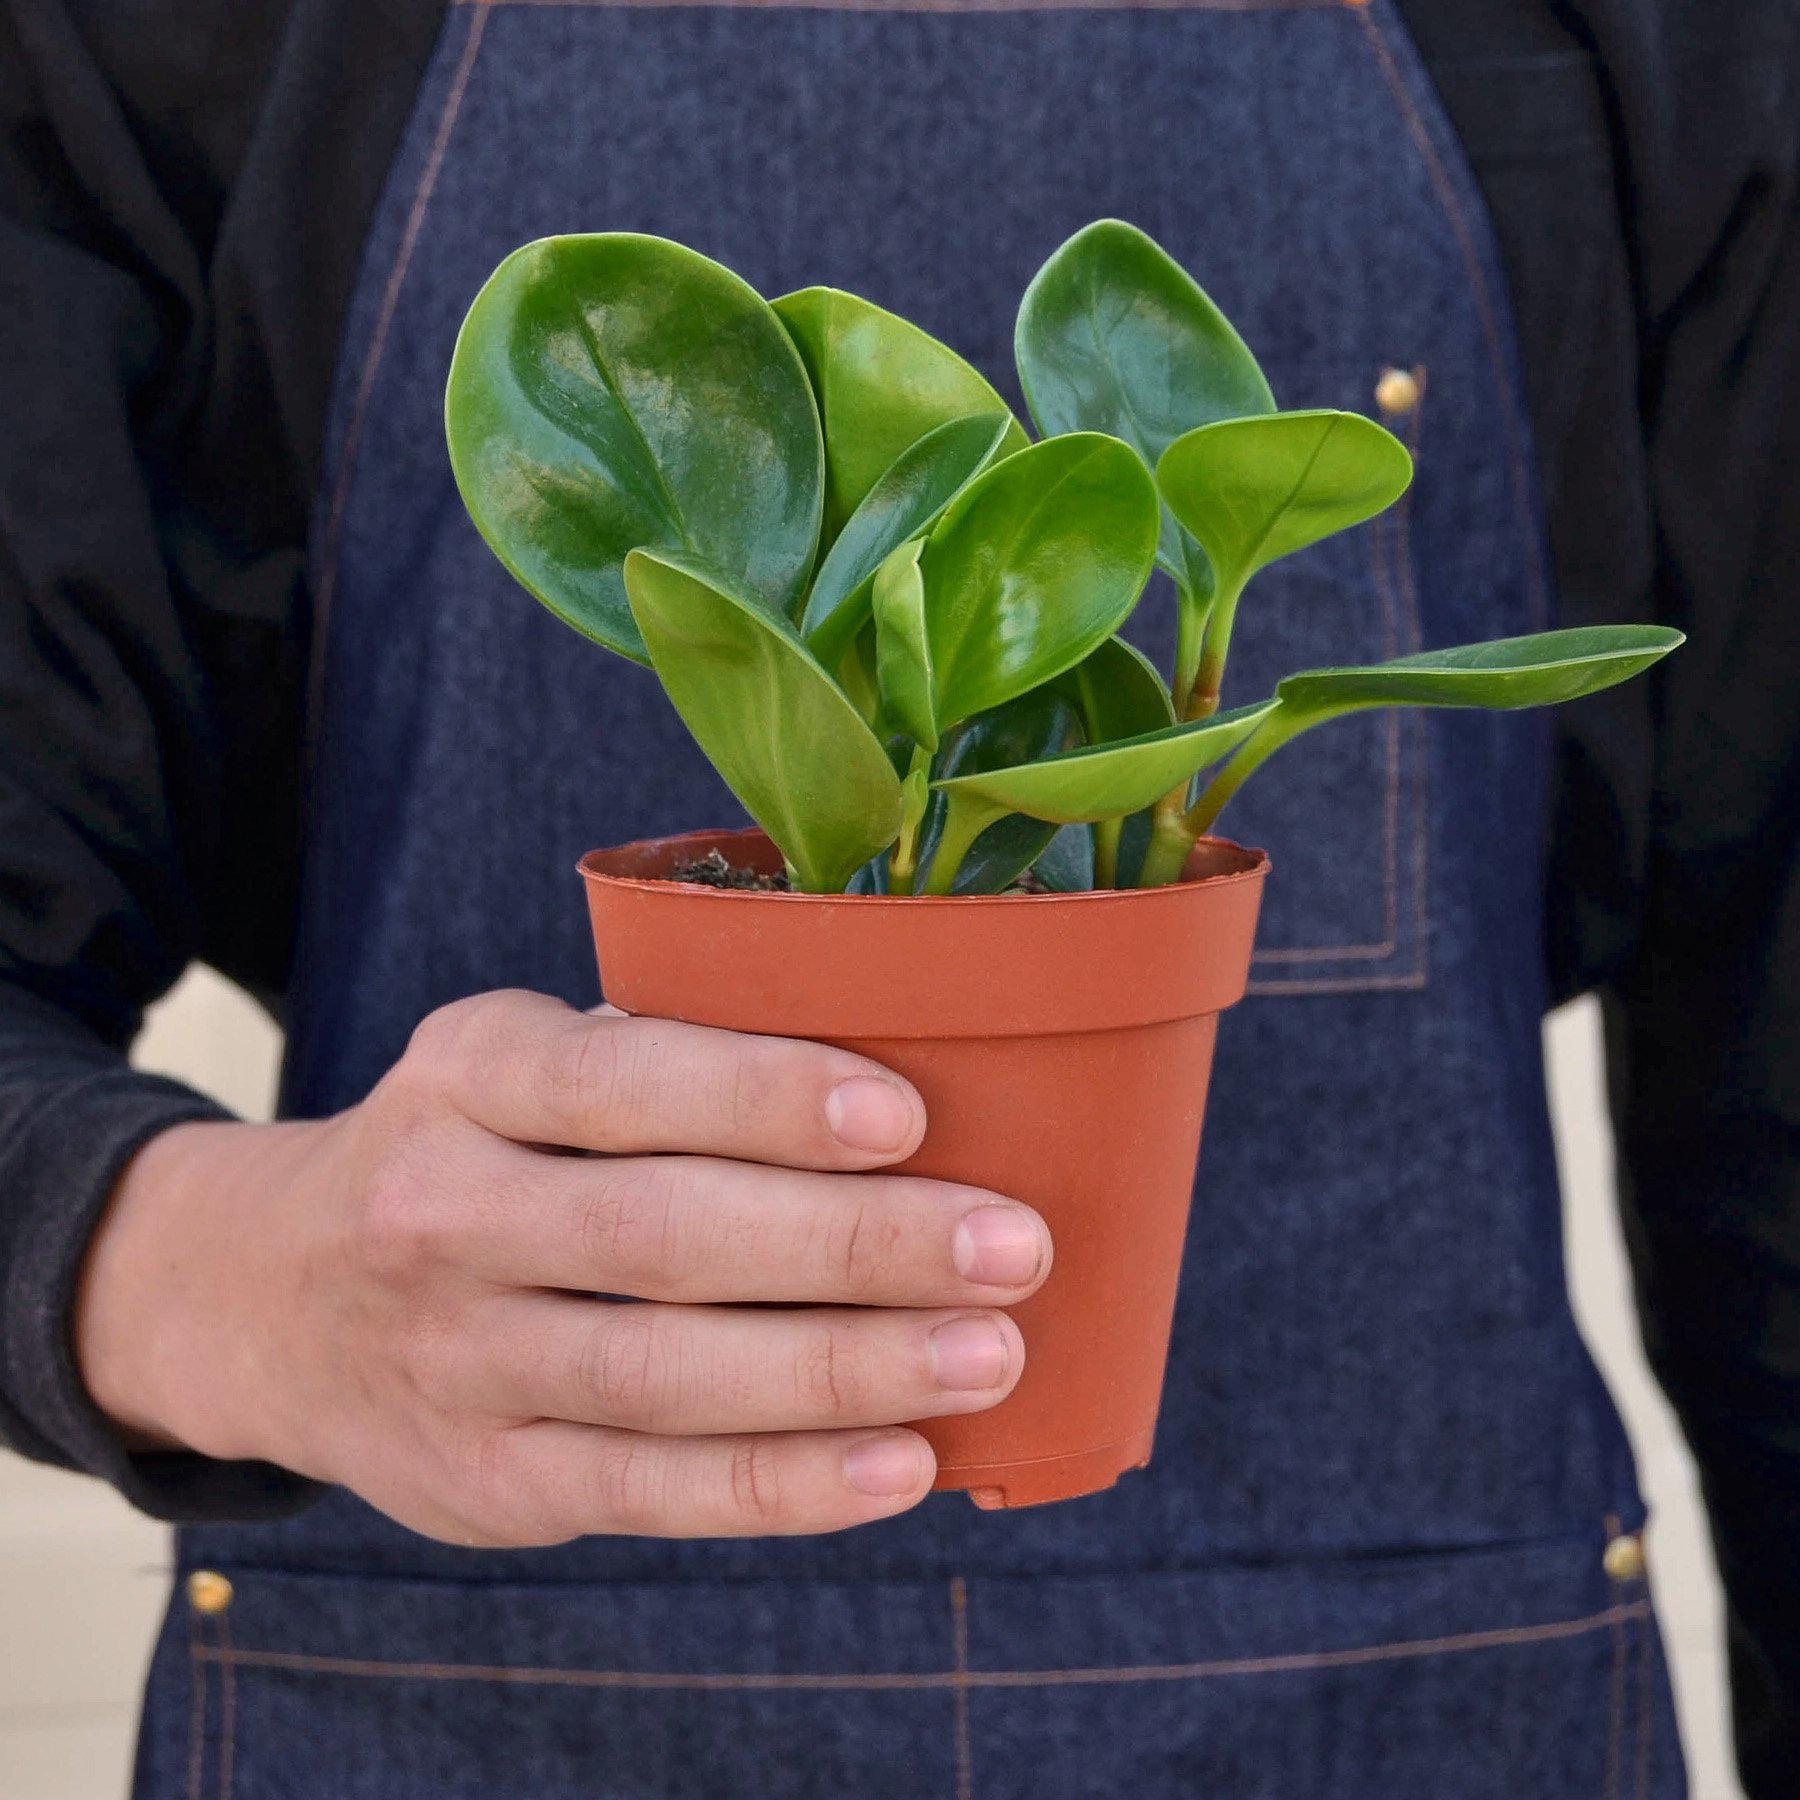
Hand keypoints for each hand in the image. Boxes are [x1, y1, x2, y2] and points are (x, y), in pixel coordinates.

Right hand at [76, 990, 1049, 1543]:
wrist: (273, 1297)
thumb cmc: (476, 1146)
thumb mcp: (522, 1058)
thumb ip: (665, 1058)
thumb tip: (911, 1077)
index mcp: (471, 1071)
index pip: (620, 1078)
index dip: (764, 1098)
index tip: (908, 1117)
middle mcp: (442, 1210)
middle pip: (662, 1236)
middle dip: (851, 1245)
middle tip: (1012, 1245)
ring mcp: (454, 1360)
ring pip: (667, 1376)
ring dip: (844, 1371)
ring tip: (990, 1352)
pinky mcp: (484, 1482)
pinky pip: (652, 1489)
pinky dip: (785, 1484)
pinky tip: (903, 1463)